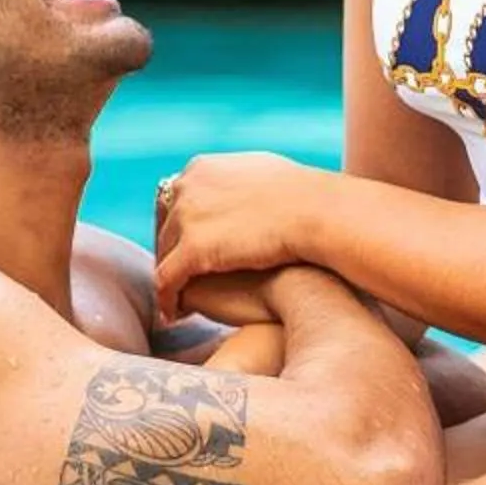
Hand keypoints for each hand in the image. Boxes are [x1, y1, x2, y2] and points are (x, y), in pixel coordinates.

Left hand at [154, 153, 326, 321]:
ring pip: (164, 255)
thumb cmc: (309, 201)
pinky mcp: (192, 249)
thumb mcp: (264, 177)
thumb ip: (241, 185)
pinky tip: (175, 315)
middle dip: (171, 254)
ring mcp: (186, 217)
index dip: (180, 230)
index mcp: (201, 169)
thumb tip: (241, 193)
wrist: (321, 215)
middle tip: (178, 280)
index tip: (187, 250)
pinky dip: (167, 298)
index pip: (174, 202)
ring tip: (177, 301)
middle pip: (165, 228)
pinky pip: (167, 280)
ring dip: (169, 279)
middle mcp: (186, 188)